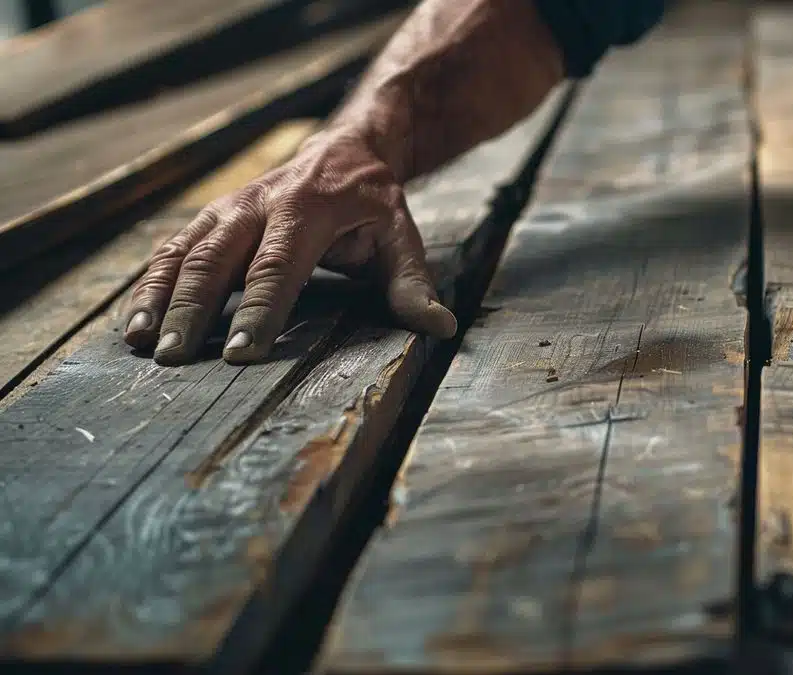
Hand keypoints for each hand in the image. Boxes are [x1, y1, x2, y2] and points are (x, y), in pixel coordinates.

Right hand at [122, 131, 456, 365]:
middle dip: (194, 310)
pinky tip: (135, 325)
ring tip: (142, 344)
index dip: (259, 309)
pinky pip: (170, 250)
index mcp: (308, 209)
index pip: (278, 266)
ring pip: (183, 253)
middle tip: (176, 359)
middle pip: (217, 260)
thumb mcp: (401, 236)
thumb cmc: (373, 204)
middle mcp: (258, 204)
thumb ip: (412, 283)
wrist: (346, 148)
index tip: (243, 352)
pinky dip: (148, 286)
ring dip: (159, 299)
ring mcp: (227, 209)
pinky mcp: (208, 218)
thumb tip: (440, 327)